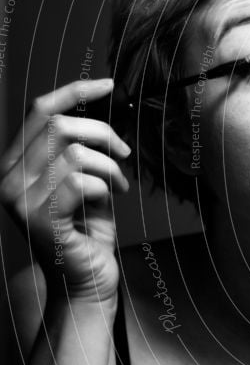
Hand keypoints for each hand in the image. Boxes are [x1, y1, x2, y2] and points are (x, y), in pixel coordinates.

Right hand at [0, 79, 130, 301]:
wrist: (85, 280)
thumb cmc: (86, 230)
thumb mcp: (82, 180)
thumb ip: (80, 150)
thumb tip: (100, 117)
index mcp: (14, 163)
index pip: (40, 110)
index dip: (75, 90)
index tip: (109, 83)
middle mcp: (8, 178)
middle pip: (61, 124)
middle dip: (104, 133)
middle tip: (124, 155)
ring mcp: (20, 200)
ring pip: (75, 152)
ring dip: (109, 166)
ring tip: (118, 185)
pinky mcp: (40, 219)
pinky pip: (80, 181)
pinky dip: (105, 186)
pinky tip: (110, 198)